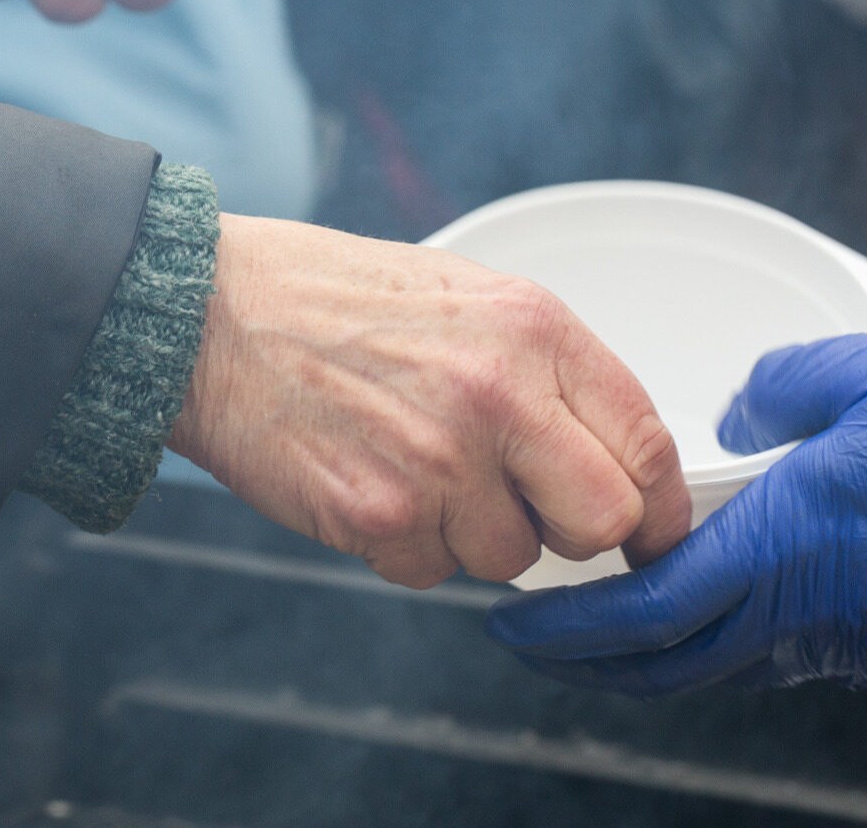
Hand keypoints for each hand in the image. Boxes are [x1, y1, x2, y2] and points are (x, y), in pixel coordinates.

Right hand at [168, 215, 692, 587]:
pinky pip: (430, 571)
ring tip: (411, 461)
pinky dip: (404, 545)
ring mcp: (440, 460)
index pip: (646, 442)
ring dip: (472, 532)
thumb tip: (607, 451)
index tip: (653, 530)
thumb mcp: (463, 294)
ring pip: (511, 558)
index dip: (659, 504)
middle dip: (574, 530)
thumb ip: (542, 367)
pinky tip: (365, 478)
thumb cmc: (328, 296)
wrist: (207, 315)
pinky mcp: (380, 515)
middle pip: (604, 520)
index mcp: (532, 327)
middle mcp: (499, 394)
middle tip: (525, 505)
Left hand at [487, 336, 866, 699]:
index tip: (513, 620)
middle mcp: (804, 611)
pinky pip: (787, 654)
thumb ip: (783, 383)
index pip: (642, 608)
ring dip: (655, 648)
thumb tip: (737, 408)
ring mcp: (849, 642)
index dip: (566, 624)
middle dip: (588, 657)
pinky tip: (722, 600)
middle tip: (539, 636)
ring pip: (724, 661)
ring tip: (612, 616)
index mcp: (783, 545)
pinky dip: (729, 639)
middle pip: (667, 661)